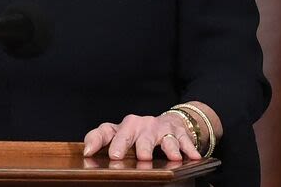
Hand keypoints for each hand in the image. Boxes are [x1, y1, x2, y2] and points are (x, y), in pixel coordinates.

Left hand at [81, 112, 200, 161]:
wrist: (167, 123)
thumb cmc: (138, 135)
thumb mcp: (120, 138)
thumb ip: (103, 144)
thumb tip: (87, 154)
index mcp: (122, 128)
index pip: (105, 131)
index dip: (96, 140)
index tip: (89, 153)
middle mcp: (139, 125)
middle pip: (132, 132)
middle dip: (130, 143)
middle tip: (129, 156)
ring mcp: (159, 128)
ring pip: (162, 137)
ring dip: (167, 147)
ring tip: (170, 157)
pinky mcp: (178, 132)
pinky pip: (184, 140)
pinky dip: (189, 149)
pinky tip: (193, 157)